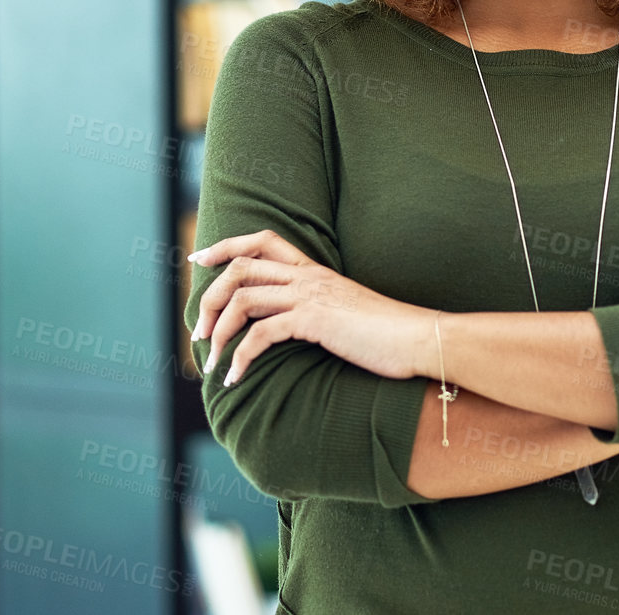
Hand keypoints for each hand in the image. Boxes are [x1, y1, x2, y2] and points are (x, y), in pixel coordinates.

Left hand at [189, 229, 425, 385]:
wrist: (420, 338)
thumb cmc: (390, 333)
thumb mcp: (348, 312)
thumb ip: (320, 310)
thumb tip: (295, 326)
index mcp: (315, 270)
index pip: (262, 240)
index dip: (225, 246)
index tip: (199, 261)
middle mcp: (309, 276)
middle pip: (240, 267)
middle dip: (209, 299)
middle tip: (198, 333)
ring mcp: (311, 296)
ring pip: (242, 299)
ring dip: (217, 333)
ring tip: (211, 363)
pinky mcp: (314, 320)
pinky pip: (260, 335)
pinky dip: (240, 358)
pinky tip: (235, 378)